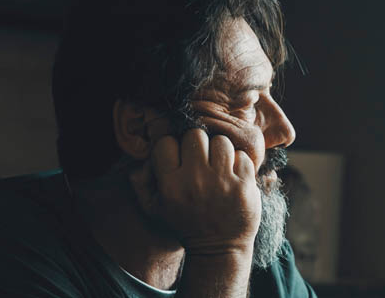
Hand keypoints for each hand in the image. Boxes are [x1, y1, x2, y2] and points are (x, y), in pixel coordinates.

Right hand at [131, 128, 260, 254]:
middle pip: (195, 135)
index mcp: (171, 185)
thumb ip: (141, 184)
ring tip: (219, 167)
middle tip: (201, 160)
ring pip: (221, 141)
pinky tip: (233, 176)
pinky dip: (239, 163)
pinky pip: (242, 156)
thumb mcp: (155, 210)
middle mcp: (195, 180)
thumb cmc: (185, 225)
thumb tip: (140, 161)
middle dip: (198, 145)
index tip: (179, 158)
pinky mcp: (244, 185)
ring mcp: (222, 182)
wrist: (219, 248)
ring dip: (220, 151)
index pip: (166, 142)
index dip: (173, 147)